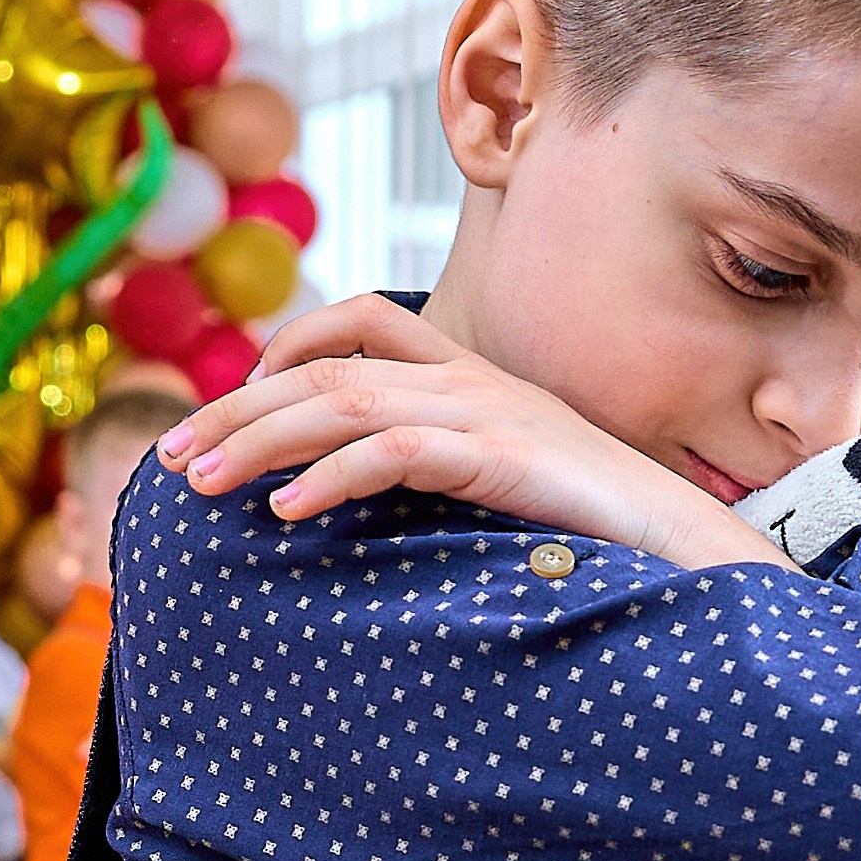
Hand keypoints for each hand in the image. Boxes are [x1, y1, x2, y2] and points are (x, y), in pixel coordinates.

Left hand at [156, 296, 777, 572]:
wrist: (688, 541)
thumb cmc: (604, 527)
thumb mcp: (514, 482)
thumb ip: (451, 468)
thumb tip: (375, 494)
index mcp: (473, 375)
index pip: (365, 319)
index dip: (292, 342)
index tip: (239, 398)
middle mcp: (470, 379)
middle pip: (325, 367)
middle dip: (236, 409)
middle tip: (172, 457)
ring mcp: (484, 412)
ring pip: (340, 402)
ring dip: (257, 442)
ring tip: (197, 483)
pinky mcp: (497, 455)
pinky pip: (391, 452)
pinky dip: (326, 477)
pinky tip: (283, 512)